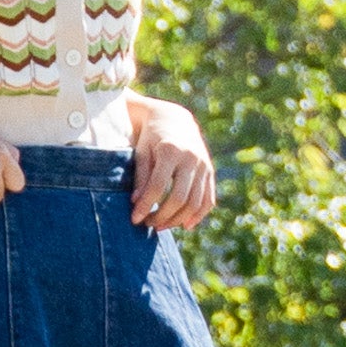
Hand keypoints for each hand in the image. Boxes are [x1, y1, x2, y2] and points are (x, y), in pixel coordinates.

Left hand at [129, 98, 214, 232]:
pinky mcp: (210, 172)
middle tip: (148, 224)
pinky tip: (185, 225)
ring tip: (161, 226)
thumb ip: (141, 177)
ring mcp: (204, 165)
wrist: (174, 120)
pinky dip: (199, 215)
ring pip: (195, 202)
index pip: (158, 186)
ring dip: (178, 220)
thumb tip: (137, 204)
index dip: (146, 205)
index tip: (135, 218)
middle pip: (179, 197)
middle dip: (162, 216)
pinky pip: (208, 200)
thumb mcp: (141, 153)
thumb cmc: (151, 138)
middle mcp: (191, 158)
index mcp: (171, 150)